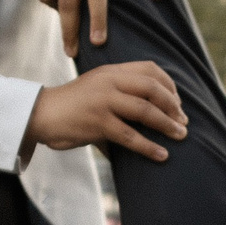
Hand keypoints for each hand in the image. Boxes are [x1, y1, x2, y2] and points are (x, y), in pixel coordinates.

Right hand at [25, 62, 186, 162]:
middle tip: (184, 121)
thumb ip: (120, 91)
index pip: (149, 69)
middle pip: (152, 88)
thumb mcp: (96, 87)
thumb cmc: (72, 105)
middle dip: (173, 106)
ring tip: (181, 136)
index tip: (179, 102)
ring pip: (145, 111)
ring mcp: (104, 101)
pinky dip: (149, 147)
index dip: (169, 85)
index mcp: (111, 70)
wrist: (41, 113)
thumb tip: (150, 110)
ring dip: (167, 125)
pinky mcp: (98, 122)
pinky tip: (162, 155)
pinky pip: (131, 136)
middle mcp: (109, 81)